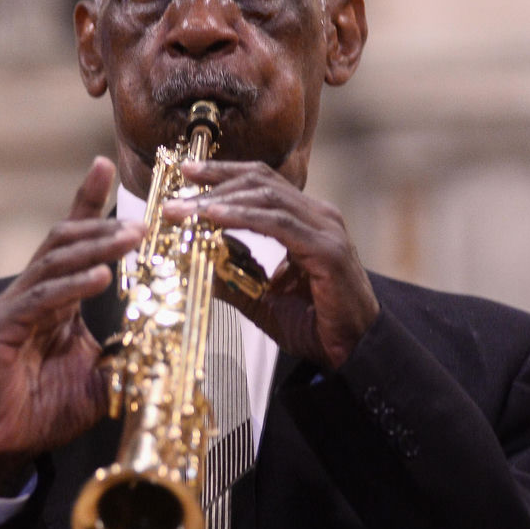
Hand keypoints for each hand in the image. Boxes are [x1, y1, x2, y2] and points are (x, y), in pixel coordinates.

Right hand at [0, 157, 144, 494]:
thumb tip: (165, 337)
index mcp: (56, 296)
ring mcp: (15, 307)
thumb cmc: (47, 407)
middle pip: (65, 240)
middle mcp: (33, 292)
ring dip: (95, 248)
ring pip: (54, 261)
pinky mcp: (1, 329)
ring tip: (130, 239)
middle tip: (142, 222)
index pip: (72, 240)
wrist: (5, 445)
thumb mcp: (101, 375)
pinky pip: (41, 299)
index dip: (87, 201)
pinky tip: (100, 278)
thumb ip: (126, 350)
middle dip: (103, 226)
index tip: (105, 165)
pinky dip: (72, 286)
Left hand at [165, 161, 379, 369]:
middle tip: (175, 190)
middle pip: (260, 181)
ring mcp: (325, 230)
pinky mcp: (327, 251)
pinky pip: (278, 225)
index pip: (260, 182)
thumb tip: (193, 261)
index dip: (222, 174)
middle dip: (214, 180)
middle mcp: (318, 216)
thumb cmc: (315, 326)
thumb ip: (232, 276)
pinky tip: (213, 217)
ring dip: (219, 200)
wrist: (354, 354)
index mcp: (305, 220)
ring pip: (266, 198)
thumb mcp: (261, 298)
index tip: (186, 174)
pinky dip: (242, 218)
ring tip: (183, 209)